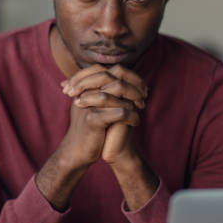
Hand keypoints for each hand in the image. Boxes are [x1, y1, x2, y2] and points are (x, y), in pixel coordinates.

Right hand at [35, 65, 143, 210]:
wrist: (77, 152)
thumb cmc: (91, 130)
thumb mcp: (97, 108)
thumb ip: (106, 93)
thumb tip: (126, 81)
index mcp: (86, 87)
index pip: (108, 70)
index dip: (128, 75)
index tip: (142, 86)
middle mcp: (85, 91)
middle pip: (113, 75)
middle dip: (133, 82)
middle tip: (145, 94)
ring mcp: (88, 104)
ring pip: (117, 89)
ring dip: (134, 97)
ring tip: (142, 106)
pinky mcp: (92, 119)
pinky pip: (119, 112)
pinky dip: (131, 116)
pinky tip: (136, 122)